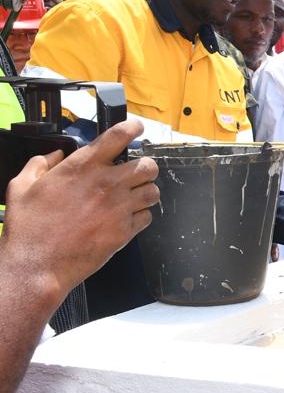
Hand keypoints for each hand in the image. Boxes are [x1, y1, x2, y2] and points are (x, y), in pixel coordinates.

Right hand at [1, 120, 159, 306]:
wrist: (37, 265)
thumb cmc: (29, 229)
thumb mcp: (21, 186)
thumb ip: (40, 164)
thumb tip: (53, 155)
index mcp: (83, 167)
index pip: (119, 135)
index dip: (132, 127)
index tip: (135, 128)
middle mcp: (106, 184)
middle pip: (148, 165)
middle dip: (145, 167)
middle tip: (136, 173)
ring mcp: (119, 208)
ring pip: (152, 191)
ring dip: (145, 192)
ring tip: (133, 196)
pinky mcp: (125, 231)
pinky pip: (147, 217)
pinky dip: (140, 216)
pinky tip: (126, 218)